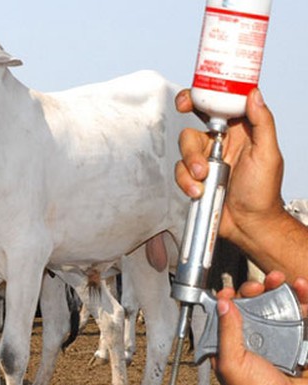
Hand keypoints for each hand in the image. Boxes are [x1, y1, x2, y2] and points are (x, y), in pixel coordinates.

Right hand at [174, 89, 285, 244]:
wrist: (249, 224)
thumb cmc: (263, 193)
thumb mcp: (268, 154)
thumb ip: (262, 122)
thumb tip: (253, 95)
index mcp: (239, 132)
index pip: (217, 106)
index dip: (200, 98)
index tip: (187, 100)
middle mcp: (219, 144)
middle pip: (192, 129)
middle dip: (190, 144)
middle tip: (195, 159)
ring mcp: (205, 162)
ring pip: (183, 152)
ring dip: (190, 165)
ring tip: (203, 178)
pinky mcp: (193, 179)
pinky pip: (180, 172)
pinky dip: (186, 182)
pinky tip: (200, 190)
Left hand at [213, 271, 307, 384]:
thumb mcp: (232, 364)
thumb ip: (226, 333)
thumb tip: (221, 304)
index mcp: (233, 347)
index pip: (227, 316)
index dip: (228, 300)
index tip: (231, 291)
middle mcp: (256, 341)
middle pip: (254, 306)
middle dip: (256, 289)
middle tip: (259, 285)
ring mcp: (280, 341)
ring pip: (279, 307)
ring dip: (281, 289)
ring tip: (282, 280)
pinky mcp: (303, 342)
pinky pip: (304, 316)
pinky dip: (304, 299)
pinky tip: (302, 289)